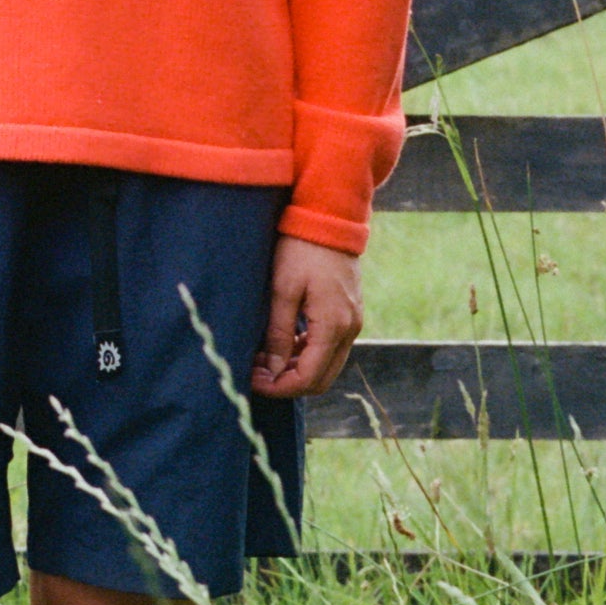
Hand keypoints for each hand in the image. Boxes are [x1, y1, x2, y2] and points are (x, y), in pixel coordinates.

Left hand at [251, 236, 360, 396]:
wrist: (329, 218)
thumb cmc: (301, 249)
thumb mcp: (283, 290)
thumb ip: (279, 334)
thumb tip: (273, 370)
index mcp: (334, 325)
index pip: (309, 377)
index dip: (279, 387)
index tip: (253, 380)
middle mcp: (349, 329)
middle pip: (321, 379)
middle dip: (287, 383)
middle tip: (256, 372)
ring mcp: (352, 322)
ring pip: (326, 365)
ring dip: (296, 369)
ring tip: (263, 358)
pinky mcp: (348, 313)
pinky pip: (329, 347)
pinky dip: (306, 354)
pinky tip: (280, 344)